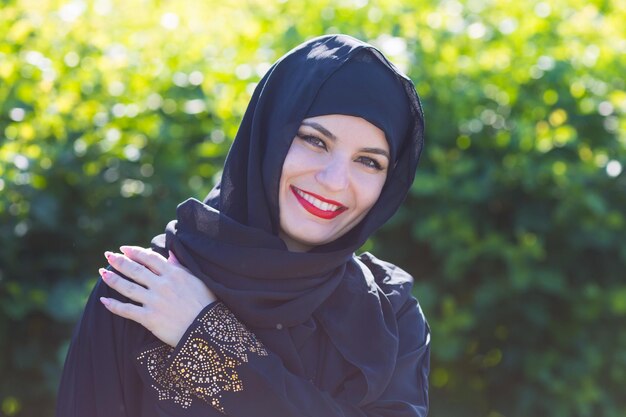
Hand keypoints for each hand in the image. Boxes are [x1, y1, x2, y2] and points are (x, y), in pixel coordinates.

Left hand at [99, 245, 216, 346]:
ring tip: (102, 273)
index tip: (123, 249)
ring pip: (128, 288)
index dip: (135, 252)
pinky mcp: (149, 318)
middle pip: (135, 270)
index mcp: (174, 274)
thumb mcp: (197, 280)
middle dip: (119, 262)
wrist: (207, 331)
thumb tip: (171, 255)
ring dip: (112, 280)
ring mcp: (154, 301)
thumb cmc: (206, 304)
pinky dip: (113, 305)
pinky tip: (103, 300)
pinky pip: (127, 310)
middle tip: (107, 256)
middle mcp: (162, 285)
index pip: (149, 258)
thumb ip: (181, 267)